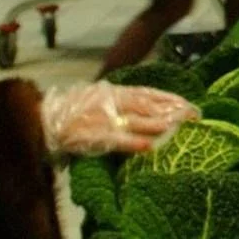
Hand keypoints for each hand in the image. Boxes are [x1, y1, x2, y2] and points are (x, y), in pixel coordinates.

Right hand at [41, 82, 198, 155]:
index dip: (170, 99)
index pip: (148, 94)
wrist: (43, 118)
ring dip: (158, 123)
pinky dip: (132, 142)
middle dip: (172, 111)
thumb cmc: (72, 110)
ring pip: (135, 120)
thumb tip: (149, 108)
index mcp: (114, 92)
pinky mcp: (92, 135)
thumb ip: (121, 102)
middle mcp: (111, 102)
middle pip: (148, 105)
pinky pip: (116, 139)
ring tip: (178, 127)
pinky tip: (149, 146)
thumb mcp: (98, 98)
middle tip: (195, 117)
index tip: (190, 105)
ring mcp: (102, 118)